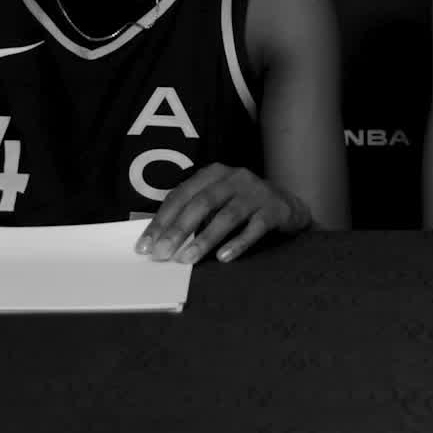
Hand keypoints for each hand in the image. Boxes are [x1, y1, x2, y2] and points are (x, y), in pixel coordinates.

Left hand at [135, 164, 310, 265]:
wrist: (288, 206)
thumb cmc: (242, 207)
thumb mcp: (216, 202)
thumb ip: (193, 215)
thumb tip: (158, 242)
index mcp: (213, 173)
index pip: (181, 195)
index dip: (161, 220)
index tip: (145, 246)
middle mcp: (234, 177)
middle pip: (201, 203)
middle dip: (178, 230)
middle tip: (162, 255)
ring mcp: (256, 192)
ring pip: (226, 215)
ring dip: (205, 239)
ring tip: (187, 259)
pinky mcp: (274, 209)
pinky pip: (254, 228)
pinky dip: (238, 243)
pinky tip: (223, 258)